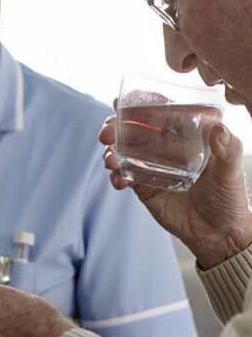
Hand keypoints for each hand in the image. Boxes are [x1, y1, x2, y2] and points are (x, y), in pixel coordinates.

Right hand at [99, 115, 251, 267]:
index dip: (139, 104)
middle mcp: (166, 147)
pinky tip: (120, 181)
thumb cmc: (229, 199)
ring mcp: (151, 166)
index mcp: (186, 136)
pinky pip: (123, 177)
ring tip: (110, 161)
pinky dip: (116, 177)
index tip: (121, 101)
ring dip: (110, 152)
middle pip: (133, 130)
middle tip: (106, 134)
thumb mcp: (231, 172)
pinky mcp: (143, 186)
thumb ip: (228, 149)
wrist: (217, 234)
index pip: (160, 113)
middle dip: (114, 128)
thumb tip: (218, 128)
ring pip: (122, 151)